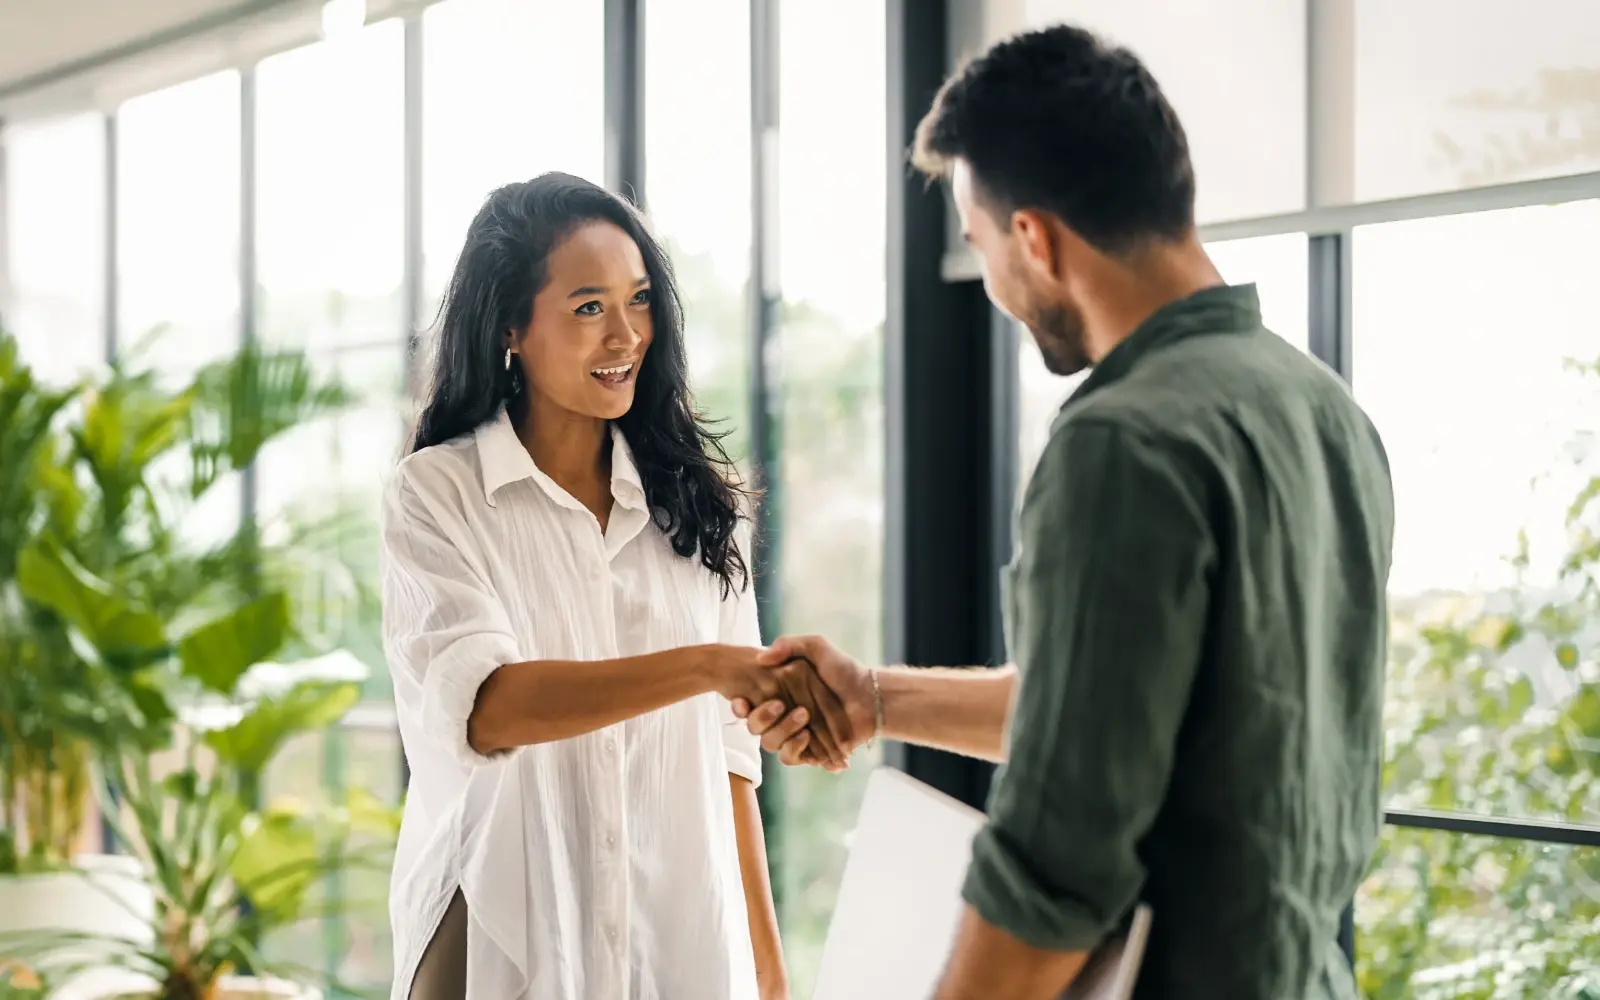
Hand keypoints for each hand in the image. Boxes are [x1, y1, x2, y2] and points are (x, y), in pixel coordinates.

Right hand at [731, 635, 874, 770]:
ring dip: (782, 731)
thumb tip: (761, 658)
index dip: (739, 706)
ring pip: (770, 743)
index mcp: (779, 692)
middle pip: (755, 726)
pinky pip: (790, 757)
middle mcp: (782, 715)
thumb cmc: (843, 669)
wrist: (869, 695)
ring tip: (803, 719)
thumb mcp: (816, 647)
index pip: (748, 703)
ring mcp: (794, 734)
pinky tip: (806, 737)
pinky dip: (796, 749)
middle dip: (762, 718)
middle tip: (780, 705)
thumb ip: (789, 644)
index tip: (740, 701)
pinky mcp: (809, 751)